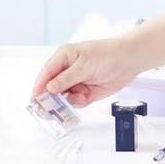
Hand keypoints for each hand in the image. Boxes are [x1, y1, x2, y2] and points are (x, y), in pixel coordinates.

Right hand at [31, 37, 147, 107]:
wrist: (129, 61)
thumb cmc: (107, 55)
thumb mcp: (84, 65)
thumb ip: (66, 78)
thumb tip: (49, 87)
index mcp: (63, 57)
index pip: (46, 74)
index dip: (39, 87)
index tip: (35, 100)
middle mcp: (67, 70)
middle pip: (51, 88)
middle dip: (51, 98)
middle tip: (50, 109)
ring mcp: (76, 82)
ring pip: (63, 97)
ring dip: (69, 100)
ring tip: (80, 96)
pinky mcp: (85, 92)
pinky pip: (76, 102)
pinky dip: (80, 102)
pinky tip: (88, 95)